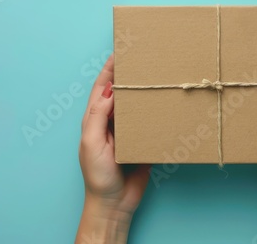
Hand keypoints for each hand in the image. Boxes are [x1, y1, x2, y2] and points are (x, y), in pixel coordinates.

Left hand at [76, 55, 149, 243]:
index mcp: (95, 120)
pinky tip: (164, 105)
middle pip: (119, 93)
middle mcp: (111, 123)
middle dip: (127, 75)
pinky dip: (155, 112)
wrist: (115, 203)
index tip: (119, 52)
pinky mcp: (141, 142)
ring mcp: (127, 132)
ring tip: (154, 77)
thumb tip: (108, 90)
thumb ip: (98, 116)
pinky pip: (149, 124)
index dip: (109, 70)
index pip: (101, 89)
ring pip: (135, 106)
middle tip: (140, 60)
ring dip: (142, 92)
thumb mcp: (92, 143)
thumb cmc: (98, 175)